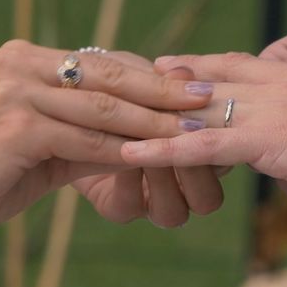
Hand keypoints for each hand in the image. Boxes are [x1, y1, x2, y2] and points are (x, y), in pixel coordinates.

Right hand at [0, 41, 213, 243]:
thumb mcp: (50, 143)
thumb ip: (93, 131)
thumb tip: (151, 132)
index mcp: (27, 58)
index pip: (102, 63)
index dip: (149, 76)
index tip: (190, 87)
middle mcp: (19, 63)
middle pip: (108, 76)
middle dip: (162, 90)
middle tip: (206, 99)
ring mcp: (14, 90)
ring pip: (101, 106)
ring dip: (152, 122)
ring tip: (192, 131)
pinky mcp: (15, 124)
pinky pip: (82, 138)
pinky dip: (120, 150)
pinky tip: (151, 157)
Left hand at [71, 51, 223, 227]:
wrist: (63, 109)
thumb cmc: (111, 86)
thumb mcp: (138, 76)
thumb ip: (165, 83)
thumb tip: (184, 73)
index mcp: (199, 154)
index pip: (223, 161)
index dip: (217, 139)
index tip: (204, 109)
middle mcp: (178, 186)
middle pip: (207, 198)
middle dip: (196, 168)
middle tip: (182, 133)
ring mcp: (148, 200)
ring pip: (174, 212)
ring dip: (162, 176)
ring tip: (147, 143)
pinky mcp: (115, 206)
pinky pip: (129, 205)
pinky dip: (126, 177)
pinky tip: (120, 151)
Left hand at [121, 52, 286, 209]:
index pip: (232, 65)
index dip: (196, 66)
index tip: (167, 65)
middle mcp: (270, 86)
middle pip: (203, 79)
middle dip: (162, 81)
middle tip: (125, 77)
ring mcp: (264, 110)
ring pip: (193, 110)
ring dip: (150, 114)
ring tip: (110, 115)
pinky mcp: (264, 139)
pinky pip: (202, 145)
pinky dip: (164, 150)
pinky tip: (132, 154)